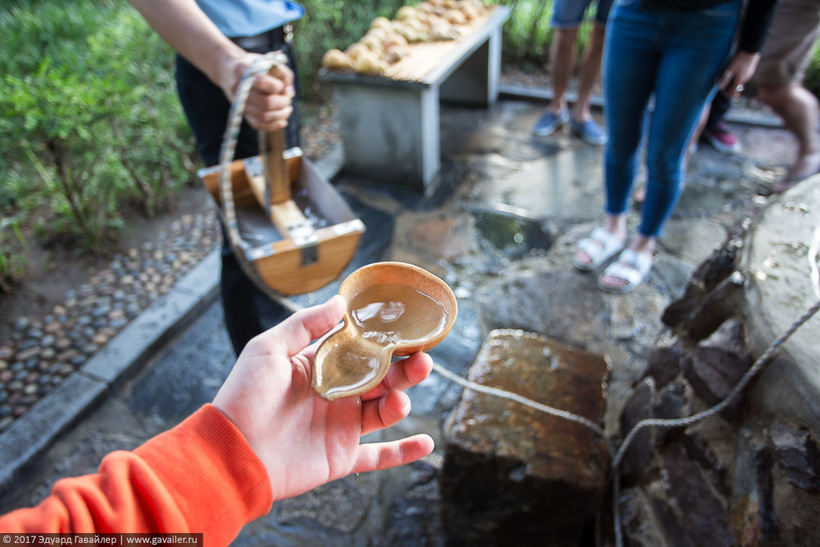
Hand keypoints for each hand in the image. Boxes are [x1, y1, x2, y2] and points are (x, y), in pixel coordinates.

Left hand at [212, 295, 434, 501]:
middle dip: (405, 369)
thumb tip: (339, 301)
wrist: (232, 453)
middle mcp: (336, 394)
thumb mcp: (268, 349)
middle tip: (421, 360)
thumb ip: (306, 325)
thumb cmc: (244, 397)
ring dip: (402, 402)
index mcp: (321, 367)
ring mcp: (340, 426)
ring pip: (385, 411)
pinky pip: (379, 456)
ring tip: (400, 399)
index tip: (408, 330)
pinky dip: (404, 452)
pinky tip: (427, 443)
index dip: (386, 341)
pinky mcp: (341, 456)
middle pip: (382, 378)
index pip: (362, 350)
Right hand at [218, 51, 294, 131]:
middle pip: (266, 103)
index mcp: (243, 68)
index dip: (278, 86)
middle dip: (282, 103)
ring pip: (263, 116)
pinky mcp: (240, 113)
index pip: (263, 82)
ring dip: (281, 115)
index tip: (282, 85)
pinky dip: (273, 125)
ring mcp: (237, 102)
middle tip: (288, 100)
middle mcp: (237, 86)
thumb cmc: (254, 66)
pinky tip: (282, 121)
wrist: (230, 71)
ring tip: (287, 109)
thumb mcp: (269, 61)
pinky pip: (257, 124)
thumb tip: (289, 93)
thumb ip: (283, 74)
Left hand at [717, 50, 759, 96]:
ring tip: (728, 76)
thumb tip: (720, 87)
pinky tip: (736, 71)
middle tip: (723, 83)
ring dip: (734, 82)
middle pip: (737, 88)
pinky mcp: (751, 71)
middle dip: (730, 88)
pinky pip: (744, 77)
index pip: (733, 93)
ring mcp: (749, 75)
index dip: (726, 93)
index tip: (721, 90)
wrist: (751, 50)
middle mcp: (745, 80)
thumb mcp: (730, 69)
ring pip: (741, 82)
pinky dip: (739, 77)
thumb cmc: (739, 59)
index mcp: (740, 80)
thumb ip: (725, 79)